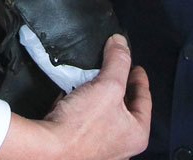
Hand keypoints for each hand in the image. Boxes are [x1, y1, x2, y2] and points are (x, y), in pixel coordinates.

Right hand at [0, 35, 150, 159]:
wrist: (48, 148)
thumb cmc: (80, 129)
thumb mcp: (107, 85)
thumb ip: (117, 61)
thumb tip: (120, 43)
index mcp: (136, 134)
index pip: (144, 99)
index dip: (139, 78)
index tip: (135, 67)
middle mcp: (121, 145)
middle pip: (125, 105)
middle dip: (118, 85)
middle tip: (115, 69)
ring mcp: (100, 146)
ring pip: (104, 112)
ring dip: (99, 95)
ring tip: (94, 79)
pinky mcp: (80, 144)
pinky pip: (86, 119)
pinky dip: (82, 106)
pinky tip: (75, 96)